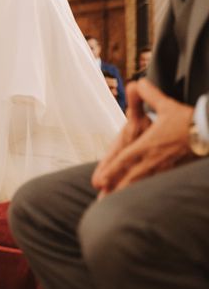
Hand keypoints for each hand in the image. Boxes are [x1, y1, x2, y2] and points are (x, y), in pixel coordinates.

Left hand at [92, 78, 194, 195]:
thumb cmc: (188, 120)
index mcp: (149, 144)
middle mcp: (155, 159)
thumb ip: (149, 94)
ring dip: (128, 195)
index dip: (111, 171)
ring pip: (143, 184)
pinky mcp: (174, 172)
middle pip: (131, 178)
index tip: (99, 182)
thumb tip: (136, 82)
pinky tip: (138, 203)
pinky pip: (156, 186)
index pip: (126, 159)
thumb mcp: (167, 104)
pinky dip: (144, 194)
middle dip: (116, 190)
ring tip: (114, 206)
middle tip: (101, 202)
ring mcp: (165, 168)